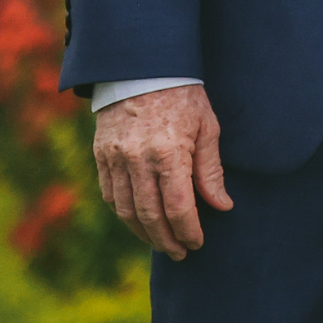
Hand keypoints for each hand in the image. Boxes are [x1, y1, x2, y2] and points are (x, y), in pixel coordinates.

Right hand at [93, 84, 232, 259]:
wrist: (144, 69)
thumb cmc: (184, 97)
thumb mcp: (207, 128)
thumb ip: (211, 170)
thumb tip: (222, 206)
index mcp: (169, 153)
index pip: (177, 207)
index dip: (187, 231)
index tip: (197, 244)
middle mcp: (137, 160)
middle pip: (149, 215)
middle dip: (166, 240)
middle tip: (180, 253)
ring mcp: (114, 159)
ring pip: (125, 210)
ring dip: (143, 233)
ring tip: (161, 244)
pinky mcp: (100, 156)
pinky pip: (109, 194)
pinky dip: (123, 214)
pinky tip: (138, 222)